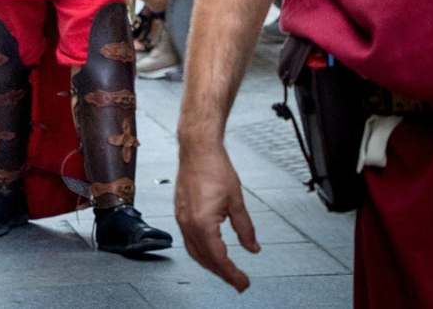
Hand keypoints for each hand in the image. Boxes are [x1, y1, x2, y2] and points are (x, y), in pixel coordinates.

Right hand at [175, 140, 258, 291]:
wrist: (197, 150)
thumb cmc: (214, 168)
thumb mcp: (236, 201)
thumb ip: (245, 228)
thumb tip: (252, 247)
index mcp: (203, 223)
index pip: (218, 257)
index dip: (232, 273)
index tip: (243, 282)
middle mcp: (188, 223)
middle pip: (205, 259)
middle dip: (221, 273)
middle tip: (238, 282)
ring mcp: (181, 218)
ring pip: (194, 252)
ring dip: (209, 264)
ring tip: (225, 271)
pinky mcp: (179, 212)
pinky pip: (188, 240)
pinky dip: (200, 252)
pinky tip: (209, 252)